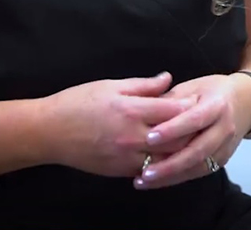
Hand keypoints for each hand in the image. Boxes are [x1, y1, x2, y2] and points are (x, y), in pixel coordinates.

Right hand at [41, 73, 194, 177]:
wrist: (49, 132)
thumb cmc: (78, 102)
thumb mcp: (111, 86)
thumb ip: (143, 85)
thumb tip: (168, 79)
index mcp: (132, 110)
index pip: (174, 110)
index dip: (190, 105)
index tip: (200, 100)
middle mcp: (133, 136)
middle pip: (176, 138)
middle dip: (192, 130)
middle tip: (202, 121)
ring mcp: (127, 157)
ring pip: (166, 158)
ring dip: (180, 149)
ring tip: (191, 139)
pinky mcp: (120, 171)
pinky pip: (150, 170)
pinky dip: (162, 163)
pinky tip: (169, 154)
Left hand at [133, 73, 250, 189]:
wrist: (245, 102)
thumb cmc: (211, 92)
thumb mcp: (192, 87)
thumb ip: (170, 101)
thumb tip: (144, 115)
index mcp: (217, 105)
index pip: (194, 119)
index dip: (172, 129)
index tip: (149, 137)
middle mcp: (225, 127)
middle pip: (197, 150)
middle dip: (170, 163)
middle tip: (144, 171)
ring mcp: (225, 146)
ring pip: (197, 166)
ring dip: (170, 176)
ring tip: (144, 180)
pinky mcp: (222, 160)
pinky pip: (198, 172)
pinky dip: (176, 178)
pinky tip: (156, 182)